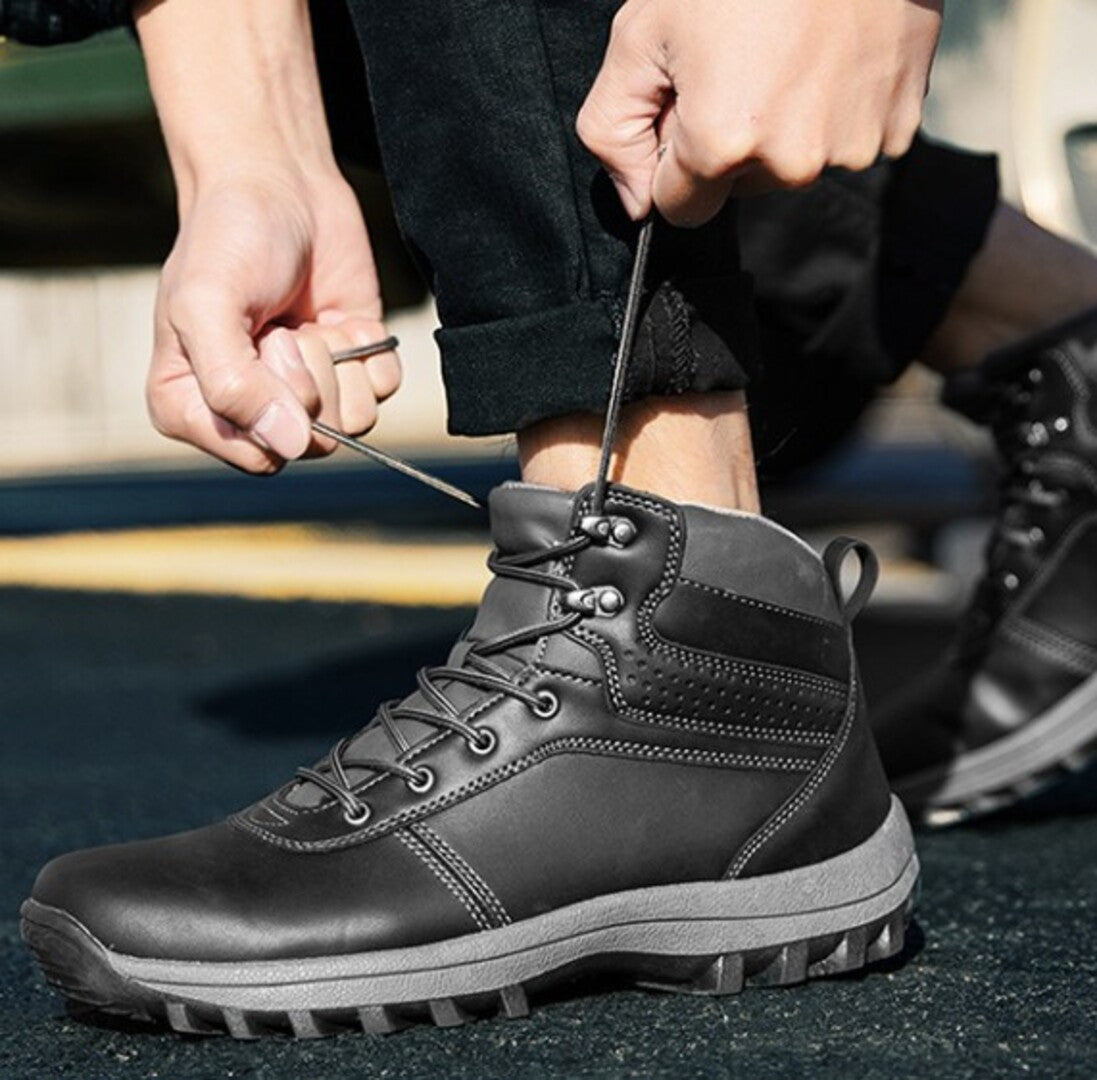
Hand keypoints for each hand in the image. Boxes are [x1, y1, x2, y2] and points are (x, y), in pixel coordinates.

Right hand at [147, 168, 399, 472]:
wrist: (279, 184)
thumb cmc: (228, 239)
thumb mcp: (206, 306)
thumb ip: (234, 385)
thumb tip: (289, 446)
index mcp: (194, 409)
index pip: (260, 457)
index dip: (276, 409)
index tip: (263, 347)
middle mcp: (253, 411)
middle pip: (314, 443)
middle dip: (309, 378)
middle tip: (284, 328)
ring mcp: (309, 392)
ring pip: (355, 423)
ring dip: (340, 364)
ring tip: (309, 323)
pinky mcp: (353, 368)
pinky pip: (383, 389)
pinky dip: (371, 351)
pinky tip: (342, 320)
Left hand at [577, 0, 942, 224]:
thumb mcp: (641, 34)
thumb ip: (613, 130)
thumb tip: (636, 203)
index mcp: (721, 145)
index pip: (680, 208)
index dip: (672, 161)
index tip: (687, 106)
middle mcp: (790, 162)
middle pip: (739, 187)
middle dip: (729, 142)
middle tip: (739, 62)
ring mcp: (850, 147)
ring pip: (793, 166)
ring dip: (784, 126)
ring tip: (788, 50)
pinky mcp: (897, 127)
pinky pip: (847, 140)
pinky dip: (836, 108)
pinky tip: (830, 54)